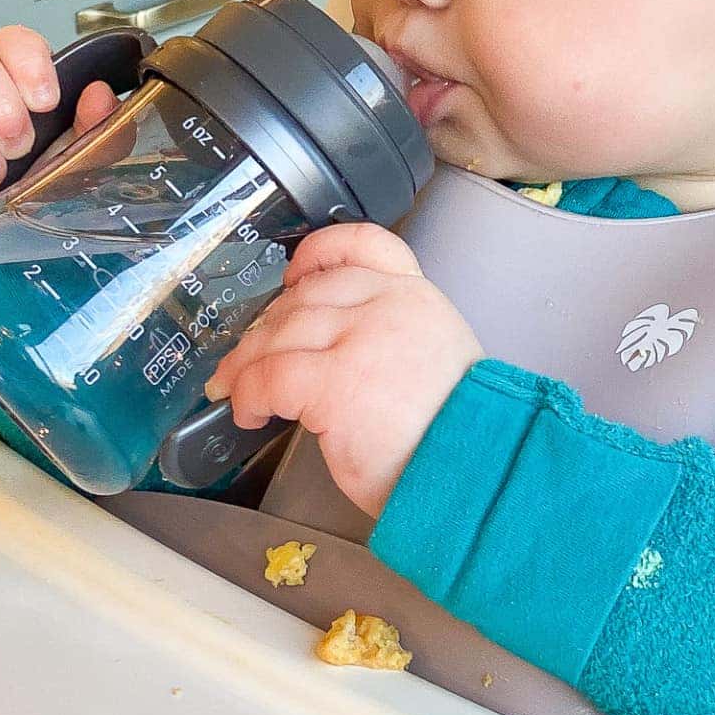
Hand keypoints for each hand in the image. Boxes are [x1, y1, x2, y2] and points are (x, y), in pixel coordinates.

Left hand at [204, 223, 479, 517]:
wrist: (478, 469)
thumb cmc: (455, 433)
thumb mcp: (435, 359)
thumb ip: (390, 336)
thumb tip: (332, 349)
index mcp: (415, 296)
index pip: (361, 245)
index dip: (316, 254)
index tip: (291, 275)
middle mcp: (386, 305)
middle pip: (304, 296)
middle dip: (266, 328)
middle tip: (246, 360)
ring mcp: (358, 340)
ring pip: (279, 334)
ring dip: (247, 363)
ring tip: (236, 390)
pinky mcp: (333, 382)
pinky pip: (269, 378)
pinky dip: (249, 394)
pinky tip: (250, 413)